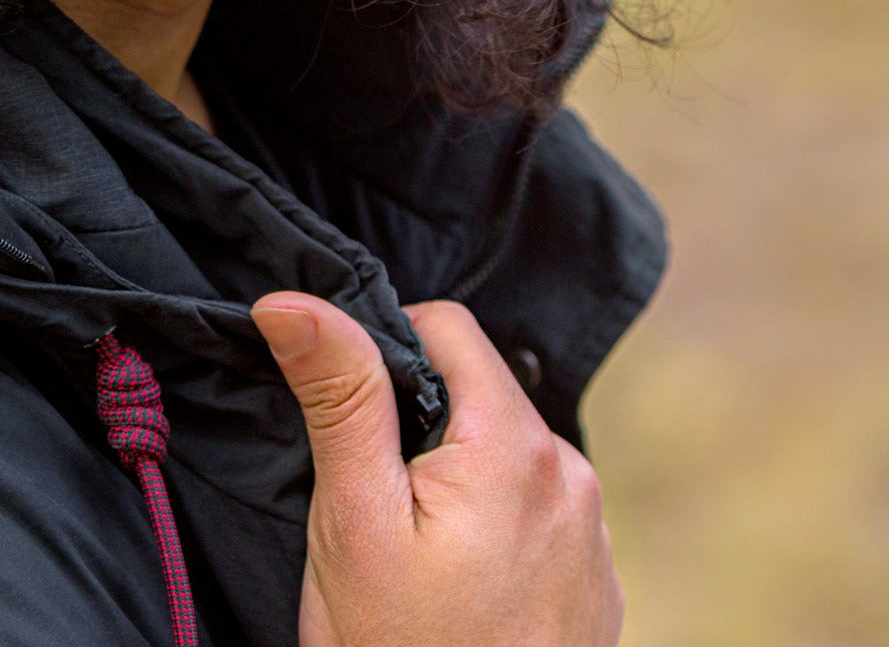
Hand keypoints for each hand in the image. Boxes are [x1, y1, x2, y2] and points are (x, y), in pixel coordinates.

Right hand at [251, 294, 621, 646]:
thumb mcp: (353, 519)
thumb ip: (339, 394)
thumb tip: (292, 298)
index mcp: (517, 447)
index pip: (447, 326)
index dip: (383, 348)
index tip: (347, 417)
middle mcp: (573, 478)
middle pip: (477, 390)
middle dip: (417, 422)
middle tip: (370, 502)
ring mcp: (593, 537)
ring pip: (503, 452)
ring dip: (454, 474)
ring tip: (411, 555)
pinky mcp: (595, 585)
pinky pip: (533, 512)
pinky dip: (489, 525)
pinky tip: (454, 589)